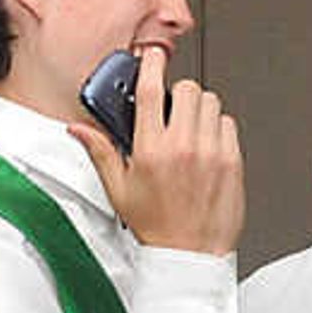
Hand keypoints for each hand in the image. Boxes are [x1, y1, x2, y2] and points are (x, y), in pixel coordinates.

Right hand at [70, 46, 242, 256]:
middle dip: (179, 93)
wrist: (191, 256)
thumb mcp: (120, 190)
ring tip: (190, 128)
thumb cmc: (158, 227)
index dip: (151, 64)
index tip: (151, 57)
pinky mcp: (232, 160)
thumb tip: (79, 130)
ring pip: (211, 102)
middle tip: (172, 109)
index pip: (150, 90)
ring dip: (200, 108)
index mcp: (151, 151)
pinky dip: (218, 127)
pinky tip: (206, 144)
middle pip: (187, 89)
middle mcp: (182, 147)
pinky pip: (228, 123)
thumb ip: (101, 152)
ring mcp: (210, 152)